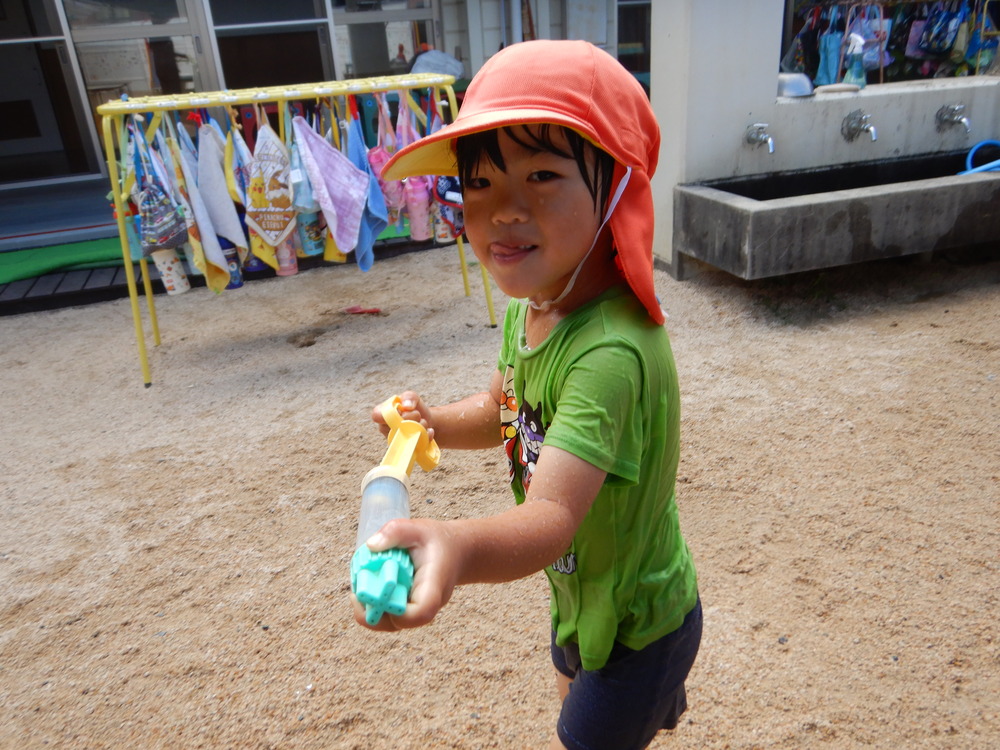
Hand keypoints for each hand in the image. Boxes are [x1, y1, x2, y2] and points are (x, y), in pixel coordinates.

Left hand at [351, 517, 460, 631]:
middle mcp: (428, 604)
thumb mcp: (417, 528)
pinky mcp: (408, 611)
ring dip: (371, 611)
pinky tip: (367, 590)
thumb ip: (396, 531)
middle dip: (374, 611)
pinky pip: (390, 617)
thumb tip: (371, 546)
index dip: (398, 613)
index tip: (378, 596)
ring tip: (359, 590)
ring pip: (392, 624)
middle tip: (356, 593)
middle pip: (400, 623)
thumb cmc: (436, 541)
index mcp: (434, 585)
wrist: (455, 551)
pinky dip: (375, 607)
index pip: (421, 612)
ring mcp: (418, 611)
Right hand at [371, 391, 435, 441]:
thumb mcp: (412, 398)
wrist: (427, 420)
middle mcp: (385, 429)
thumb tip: (407, 406)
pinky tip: (428, 431)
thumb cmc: (414, 408)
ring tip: (422, 423)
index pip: (377, 415)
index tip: (402, 412)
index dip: (390, 414)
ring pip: (407, 435)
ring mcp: (396, 441)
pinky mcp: (408, 449)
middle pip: (396, 424)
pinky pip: (418, 444)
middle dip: (411, 417)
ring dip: (420, 426)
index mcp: (382, 414)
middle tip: (417, 414)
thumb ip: (409, 397)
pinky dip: (426, 436)